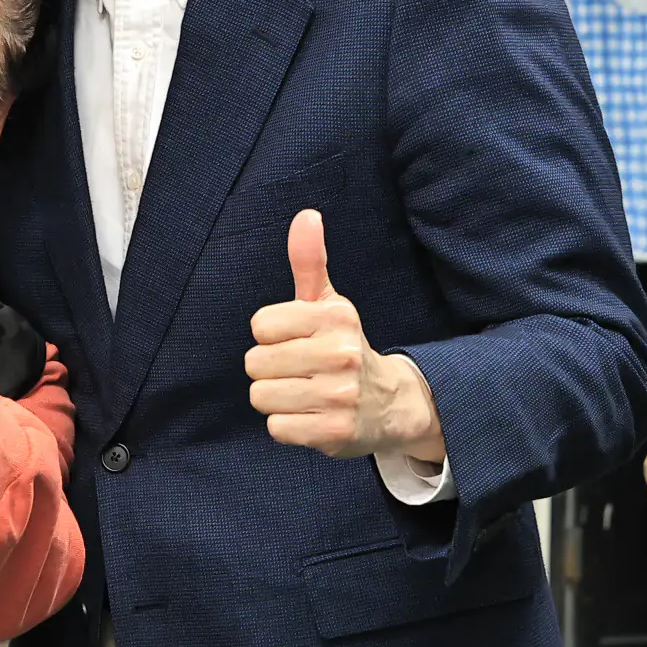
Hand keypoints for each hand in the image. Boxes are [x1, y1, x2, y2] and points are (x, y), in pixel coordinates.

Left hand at [246, 211, 445, 462]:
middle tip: (300, 370)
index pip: (260, 325)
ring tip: (304, 393)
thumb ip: (310, 261)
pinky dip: (287, 425)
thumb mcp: (329, 303)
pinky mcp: (334, 432)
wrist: (390, 404)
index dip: (271, 335)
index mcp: (335, 316)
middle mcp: (340, 353)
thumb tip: (306, 215)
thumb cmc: (343, 346)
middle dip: (270, 369)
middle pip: (255, 363)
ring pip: (261, 396)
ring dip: (276, 399)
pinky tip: (310, 416)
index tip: (296, 340)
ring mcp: (339, 395)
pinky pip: (276, 427)